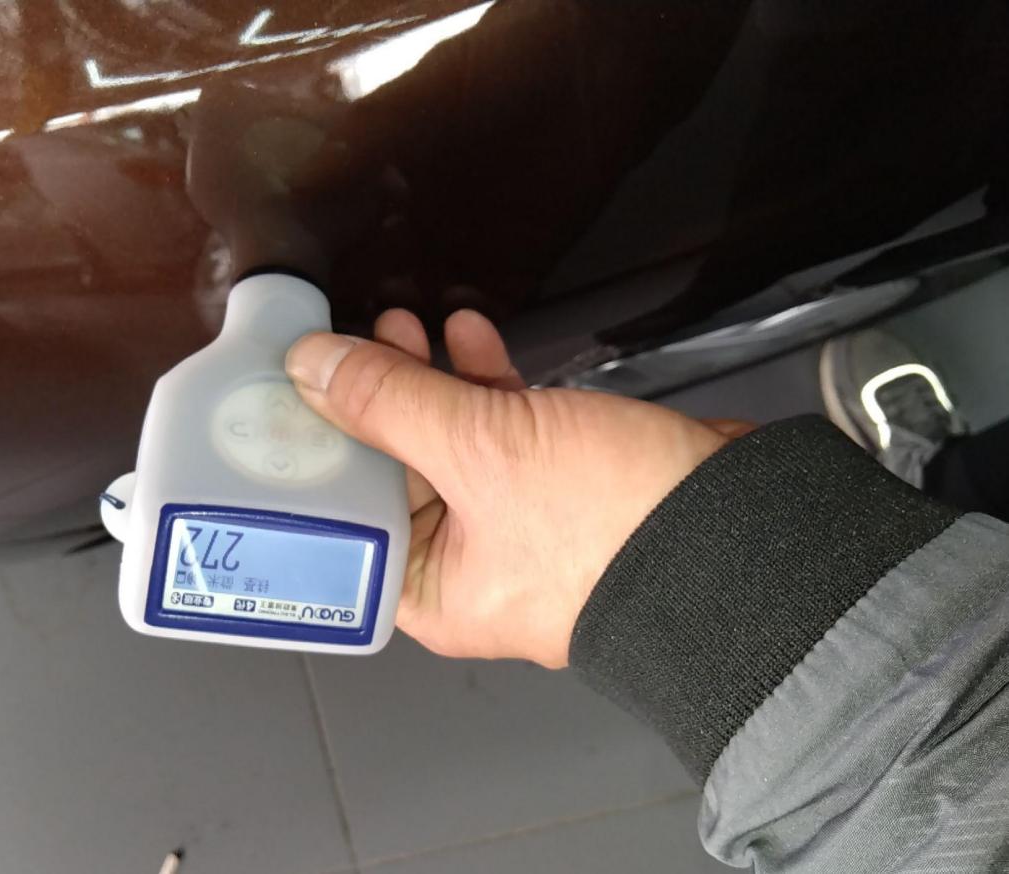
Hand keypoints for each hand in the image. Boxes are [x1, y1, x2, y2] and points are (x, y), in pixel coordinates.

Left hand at [286, 310, 732, 667]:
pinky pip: (501, 430)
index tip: (299, 397)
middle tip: (350, 345)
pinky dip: (482, 382)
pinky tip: (467, 338)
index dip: (318, 453)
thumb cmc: (620, 531)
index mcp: (432, 591)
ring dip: (425, 381)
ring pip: (447, 442)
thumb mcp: (482, 452)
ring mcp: (515, 521)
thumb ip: (391, 404)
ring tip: (404, 327)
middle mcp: (468, 565)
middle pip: (392, 472)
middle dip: (373, 401)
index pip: (345, 518)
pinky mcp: (558, 481)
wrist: (742, 525)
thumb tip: (315, 369)